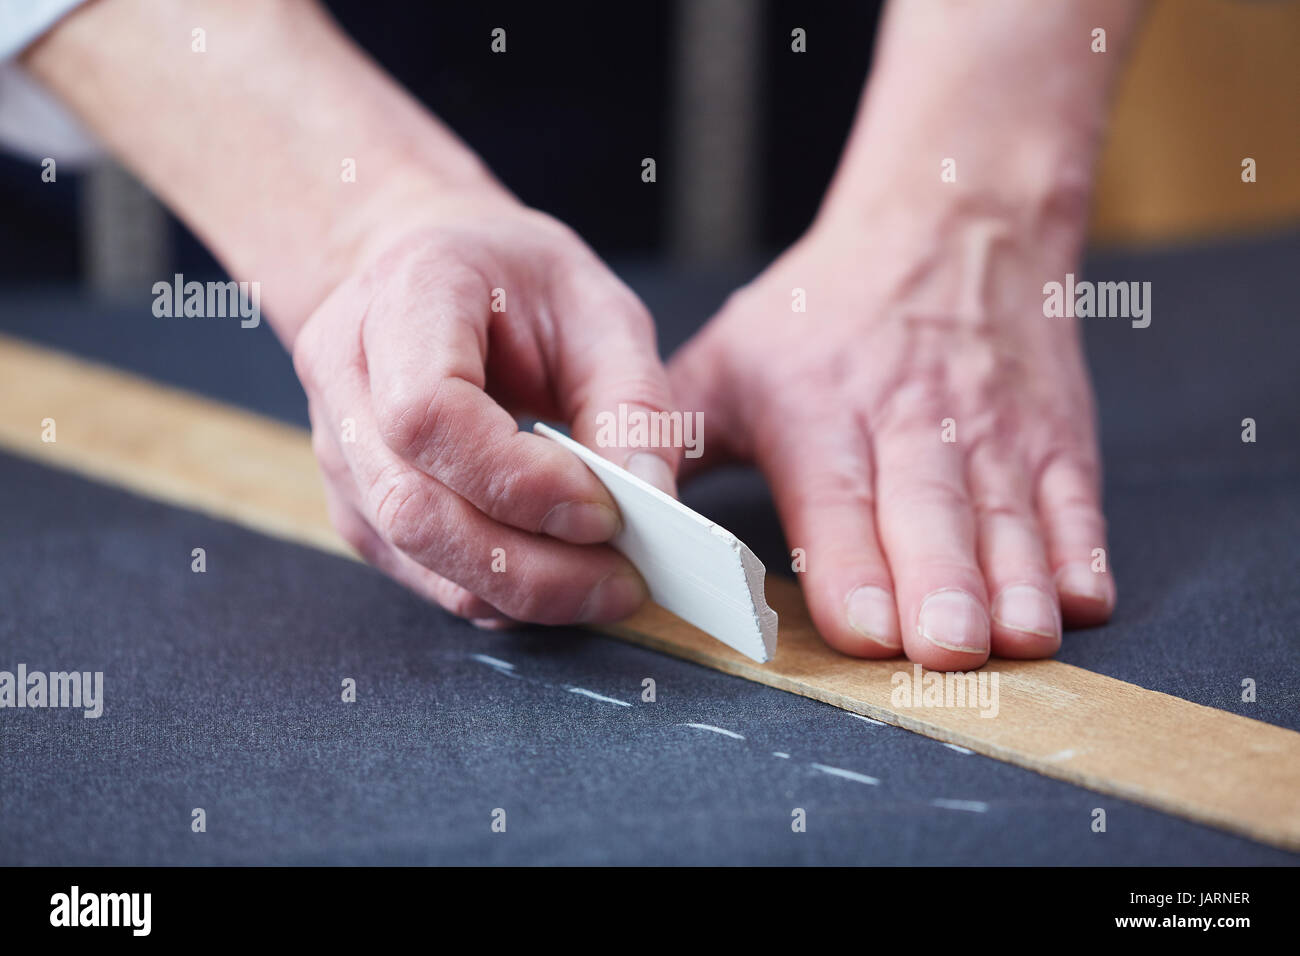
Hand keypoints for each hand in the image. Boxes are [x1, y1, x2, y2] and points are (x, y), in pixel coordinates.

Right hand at [293, 197, 679, 626]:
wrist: (432, 269)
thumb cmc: (517, 282)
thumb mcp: (600, 309)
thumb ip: (631, 401)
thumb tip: (650, 499)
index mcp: (405, 294)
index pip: (428, 412)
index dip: (518, 480)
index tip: (606, 511)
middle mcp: (346, 372)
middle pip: (413, 505)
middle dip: (530, 566)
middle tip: (625, 583)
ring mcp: (338, 446)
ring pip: (414, 552)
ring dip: (520, 590)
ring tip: (605, 587)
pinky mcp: (356, 504)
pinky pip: (420, 573)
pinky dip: (497, 592)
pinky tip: (559, 580)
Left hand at [670, 199, 1115, 668]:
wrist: (952, 224)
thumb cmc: (824, 313)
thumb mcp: (729, 358)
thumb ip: (672, 439)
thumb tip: (609, 512)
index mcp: (820, 411)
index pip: (836, 499)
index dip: (850, 567)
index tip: (863, 629)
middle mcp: (911, 423)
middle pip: (929, 514)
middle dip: (940, 586)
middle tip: (946, 649)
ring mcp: (994, 431)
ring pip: (1006, 515)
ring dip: (1015, 581)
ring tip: (1020, 639)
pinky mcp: (1055, 437)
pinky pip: (1074, 498)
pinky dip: (1082, 550)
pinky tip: (1081, 599)